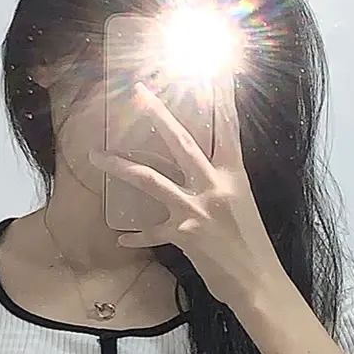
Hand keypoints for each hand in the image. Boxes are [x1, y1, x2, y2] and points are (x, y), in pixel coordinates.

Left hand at [90, 79, 285, 314]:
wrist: (258, 284)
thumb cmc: (252, 246)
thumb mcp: (242, 204)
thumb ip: (222, 184)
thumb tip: (204, 169)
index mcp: (235, 175)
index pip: (228, 128)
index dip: (221, 98)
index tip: (214, 69)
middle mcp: (216, 186)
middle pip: (182, 142)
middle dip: (158, 114)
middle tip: (137, 91)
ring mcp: (198, 209)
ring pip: (151, 179)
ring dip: (120, 166)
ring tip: (96, 156)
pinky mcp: (184, 235)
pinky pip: (151, 232)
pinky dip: (136, 236)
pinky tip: (120, 239)